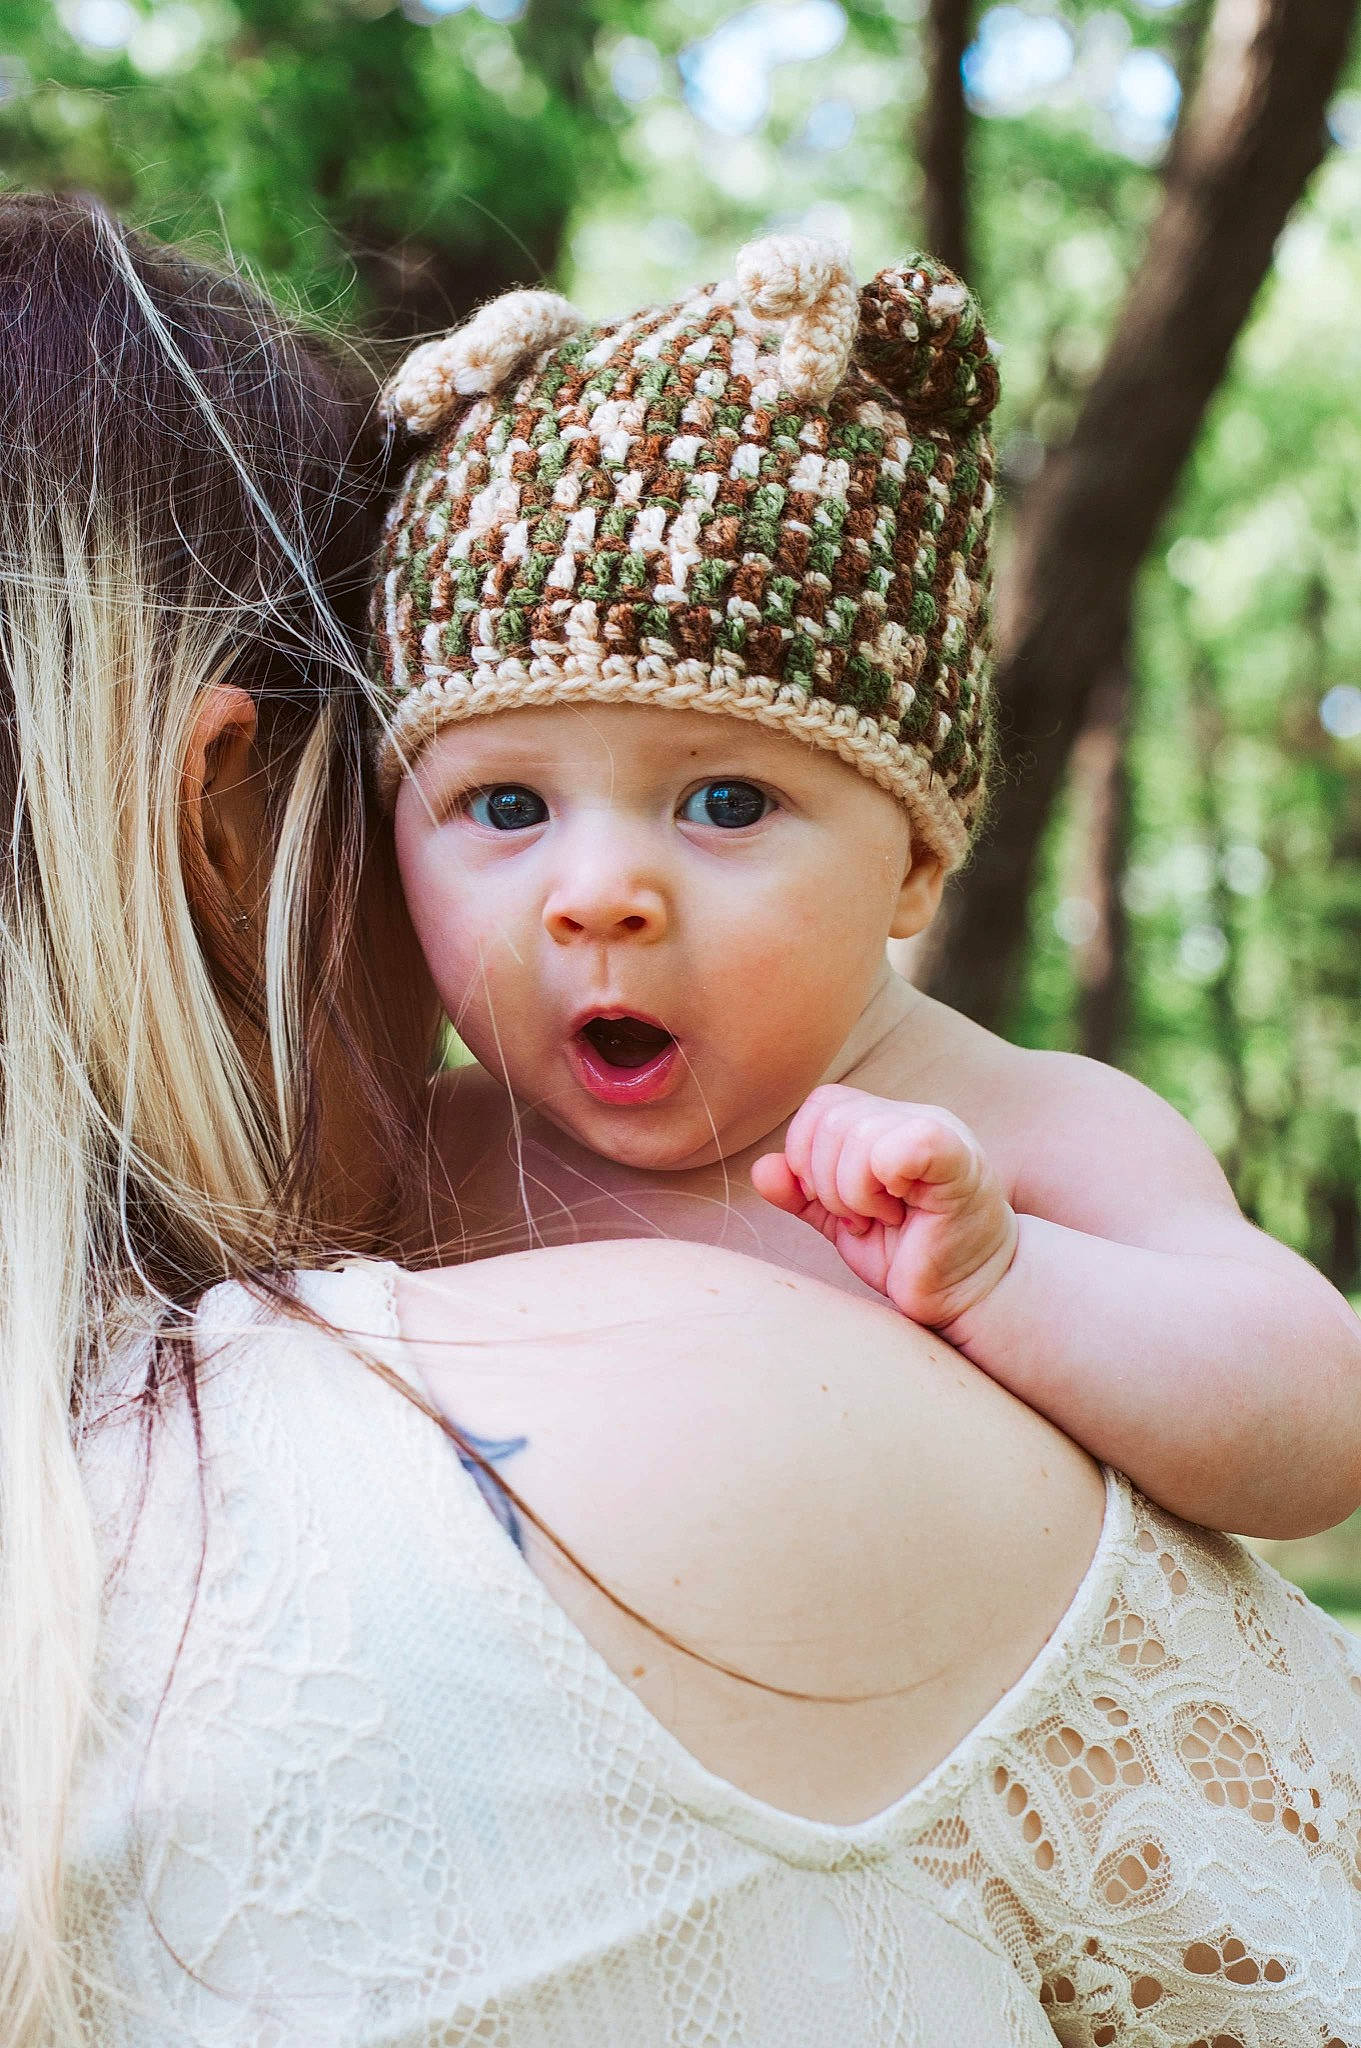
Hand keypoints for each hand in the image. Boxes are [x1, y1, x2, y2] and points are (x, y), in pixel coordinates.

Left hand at [751, 1084, 1018, 1328]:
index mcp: (884, 1121)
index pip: (820, 1106)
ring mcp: (938, 1132)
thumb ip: (802, 1194)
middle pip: (829, 1118)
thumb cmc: (910, 1255)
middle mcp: (911, 1116)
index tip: (831, 1204)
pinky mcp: (958, 1161)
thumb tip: (761, 1169)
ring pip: (857, 1133)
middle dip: (825, 1181)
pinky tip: (899, 1212)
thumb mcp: (842, 1221)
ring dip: (852, 1192)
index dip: (806, 1156)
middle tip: (860, 1218)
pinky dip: (880, 1184)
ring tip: (881, 1219)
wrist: (970, 1292)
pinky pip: (901, 1145)